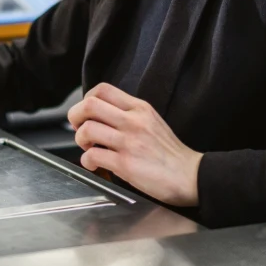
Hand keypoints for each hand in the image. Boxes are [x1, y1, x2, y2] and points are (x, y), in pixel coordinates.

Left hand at [68, 82, 202, 206]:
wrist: (190, 176)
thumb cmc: (170, 153)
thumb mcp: (152, 121)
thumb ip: (129, 114)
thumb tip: (101, 116)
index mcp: (139, 107)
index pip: (102, 89)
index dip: (86, 99)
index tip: (86, 113)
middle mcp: (133, 121)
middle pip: (89, 104)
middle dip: (75, 116)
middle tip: (79, 128)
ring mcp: (129, 142)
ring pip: (87, 129)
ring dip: (80, 140)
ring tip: (89, 148)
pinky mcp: (126, 164)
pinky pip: (93, 156)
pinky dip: (87, 161)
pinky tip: (95, 164)